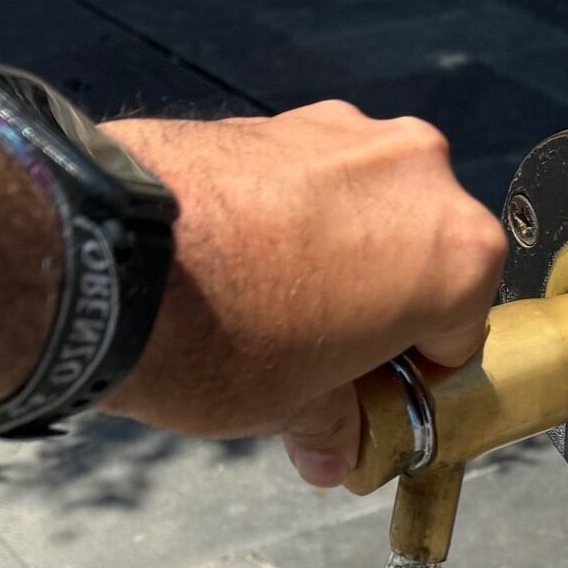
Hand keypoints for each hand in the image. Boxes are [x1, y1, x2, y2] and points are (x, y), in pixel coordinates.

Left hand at [99, 102, 508, 483]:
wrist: (106, 257)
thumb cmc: (225, 337)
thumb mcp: (296, 409)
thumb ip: (335, 425)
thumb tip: (335, 451)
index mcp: (458, 254)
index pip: (461, 335)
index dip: (416, 377)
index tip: (376, 397)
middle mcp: (420, 174)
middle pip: (421, 261)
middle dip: (382, 309)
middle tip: (325, 359)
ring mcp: (347, 132)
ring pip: (367, 215)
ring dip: (339, 261)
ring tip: (274, 313)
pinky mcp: (280, 116)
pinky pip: (312, 182)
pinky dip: (293, 222)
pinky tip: (242, 266)